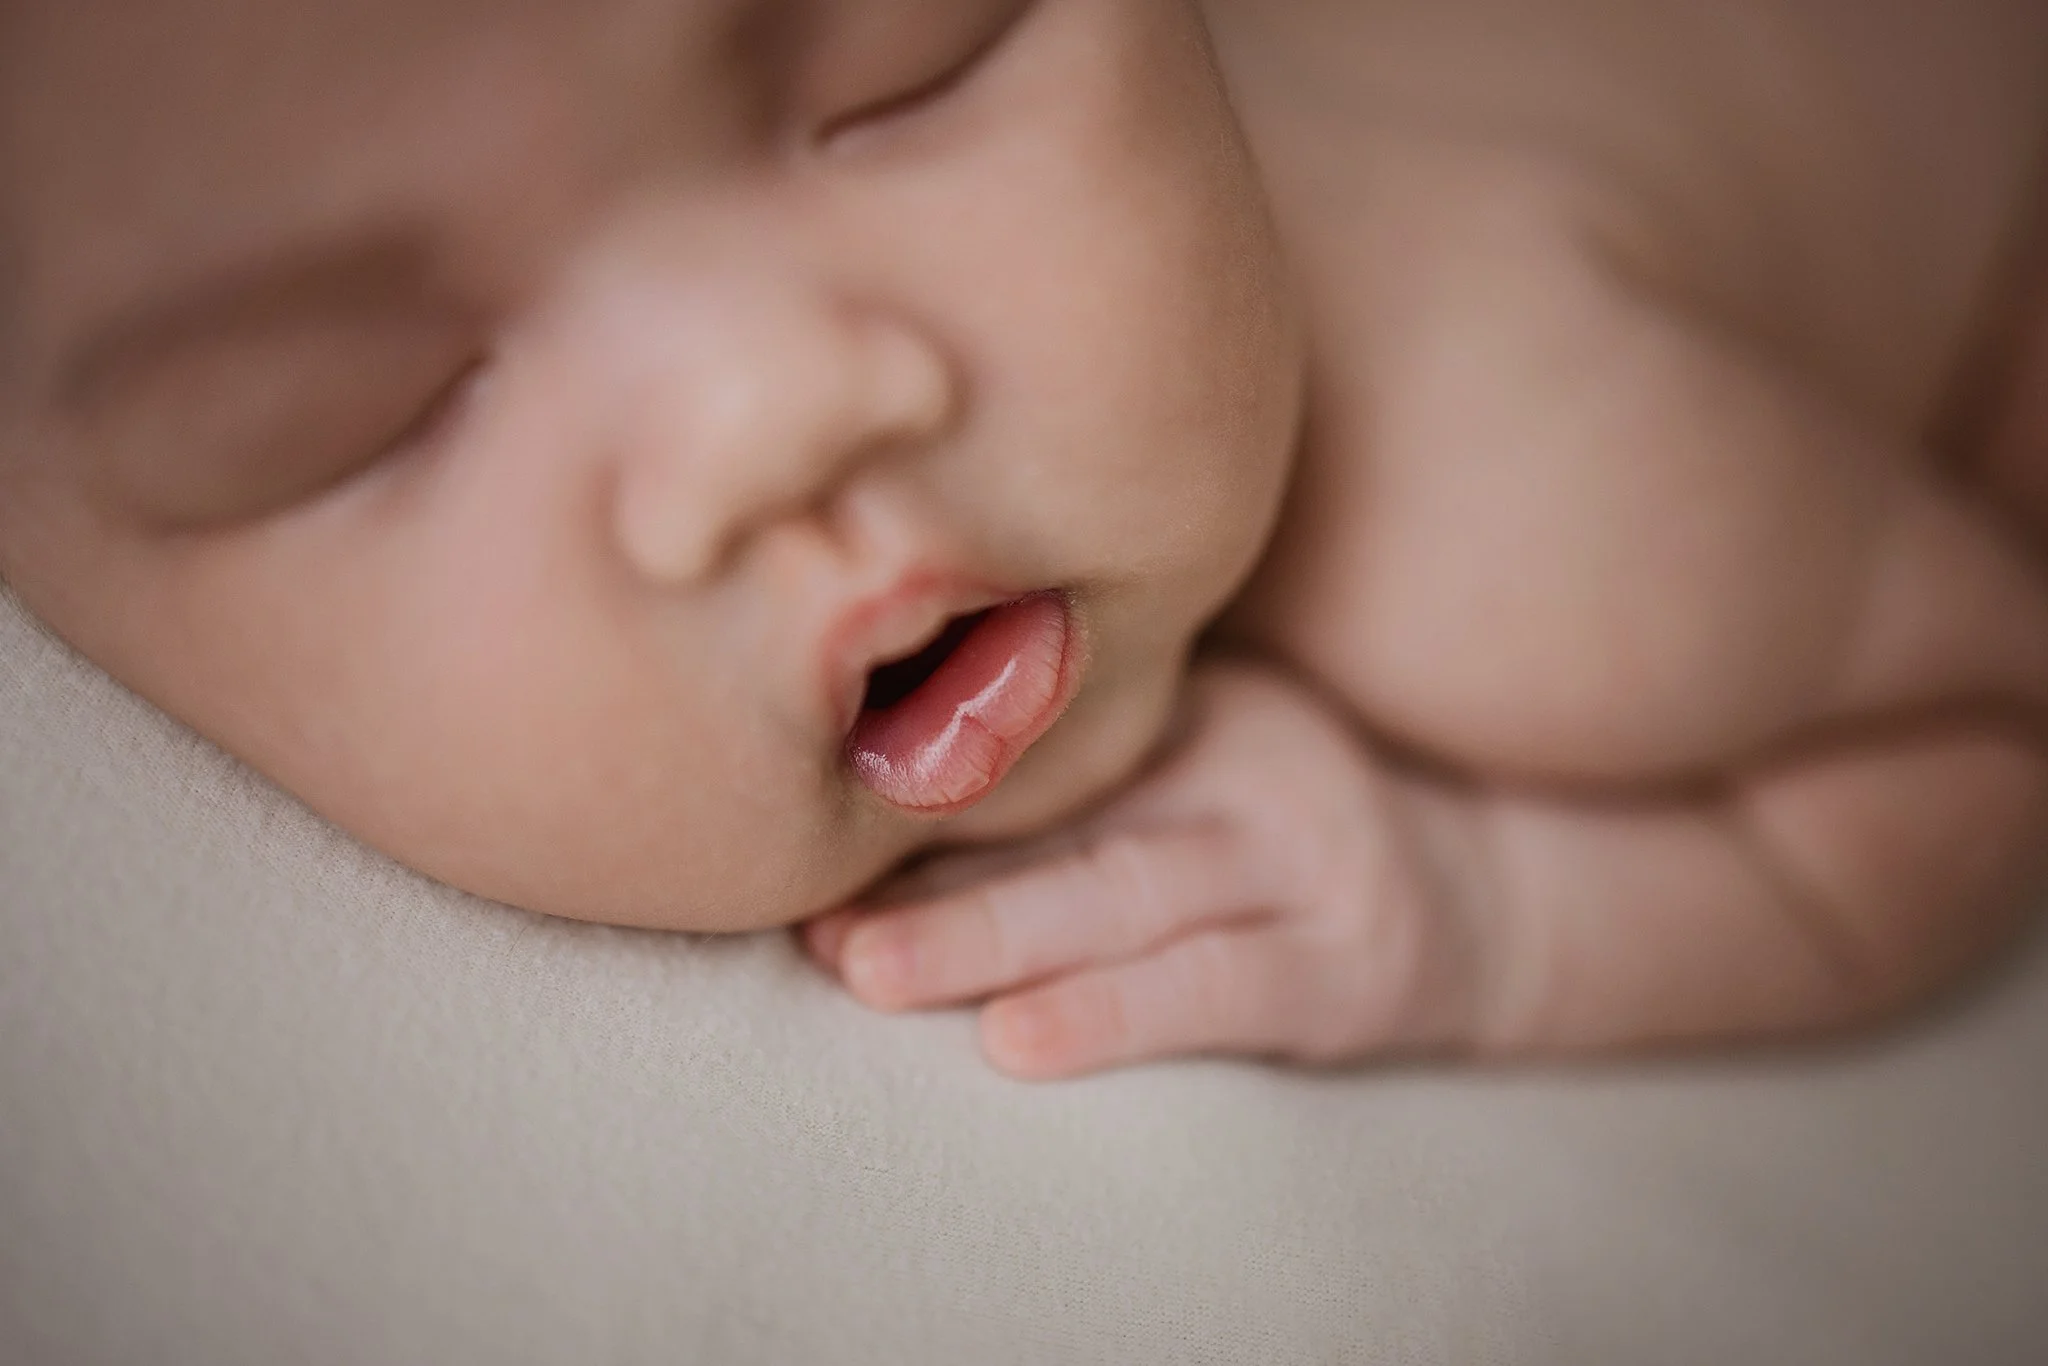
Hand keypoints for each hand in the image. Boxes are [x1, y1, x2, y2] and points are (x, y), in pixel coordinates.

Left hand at [803, 659, 1476, 1078]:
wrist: (1485, 890)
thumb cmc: (1290, 829)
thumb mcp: (1206, 751)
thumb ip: (1085, 759)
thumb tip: (875, 793)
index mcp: (1199, 701)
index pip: (1043, 746)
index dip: (917, 797)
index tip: (798, 828)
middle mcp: (1251, 763)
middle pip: (1070, 817)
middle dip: (931, 871)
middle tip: (811, 916)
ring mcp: (1307, 861)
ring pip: (1125, 899)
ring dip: (988, 940)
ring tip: (870, 974)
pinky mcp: (1345, 970)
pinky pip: (1215, 990)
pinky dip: (1112, 1014)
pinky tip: (1019, 1040)